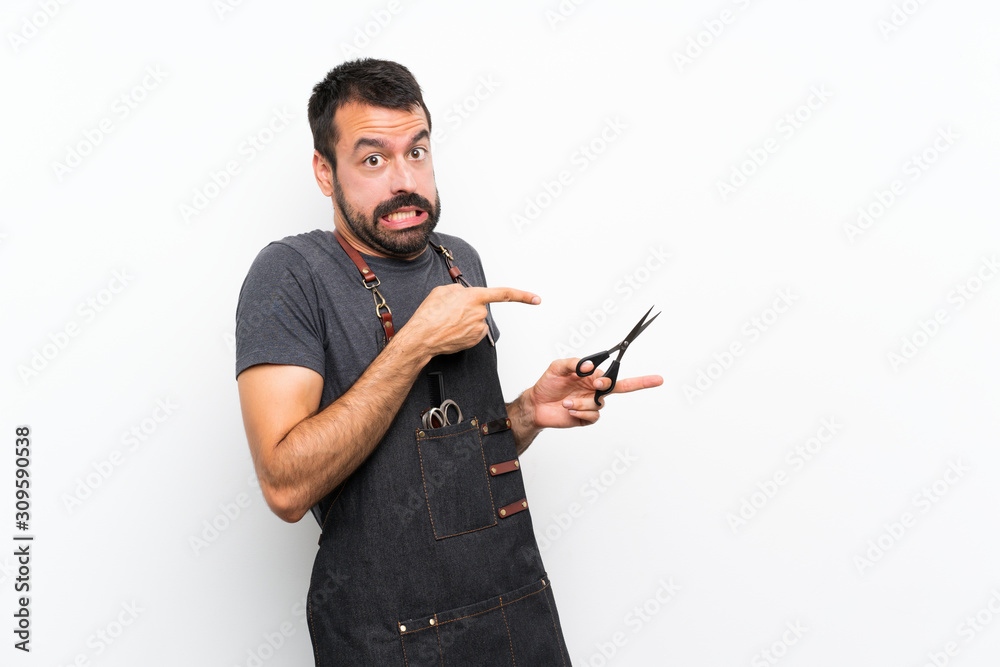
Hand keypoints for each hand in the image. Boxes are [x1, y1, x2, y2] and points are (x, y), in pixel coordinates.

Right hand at [403, 284, 540, 356]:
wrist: (422, 337)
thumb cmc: (429, 314)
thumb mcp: (442, 290)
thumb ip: (459, 289)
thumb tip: (465, 294)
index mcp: (474, 297)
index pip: (504, 294)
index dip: (523, 296)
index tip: (536, 299)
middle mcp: (480, 312)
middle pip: (481, 307)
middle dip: (469, 308)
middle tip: (451, 311)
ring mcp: (478, 328)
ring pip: (477, 320)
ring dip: (466, 319)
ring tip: (448, 321)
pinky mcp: (475, 339)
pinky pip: (474, 331)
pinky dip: (465, 330)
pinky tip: (452, 330)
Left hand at [521, 358, 663, 428]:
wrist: (536, 405)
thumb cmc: (548, 384)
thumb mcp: (558, 367)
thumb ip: (574, 363)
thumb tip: (590, 365)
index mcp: (593, 376)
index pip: (617, 374)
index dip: (630, 378)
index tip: (644, 379)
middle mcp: (596, 390)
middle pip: (620, 388)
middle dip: (607, 386)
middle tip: (596, 383)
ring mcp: (592, 404)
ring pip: (599, 404)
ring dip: (582, 403)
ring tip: (567, 402)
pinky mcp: (587, 418)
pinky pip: (593, 416)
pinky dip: (580, 413)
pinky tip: (570, 410)